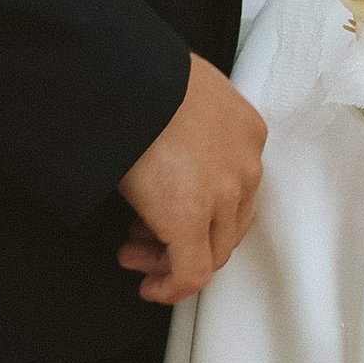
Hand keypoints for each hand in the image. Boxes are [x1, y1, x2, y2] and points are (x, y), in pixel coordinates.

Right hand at [117, 55, 264, 303]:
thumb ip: (188, 126)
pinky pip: (193, 273)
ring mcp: (223, 194)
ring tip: (135, 254)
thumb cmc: (137, 75)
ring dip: (171, 260)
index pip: (238, 190)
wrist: (118, 74)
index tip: (174, 214)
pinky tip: (150, 287)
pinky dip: (172, 288)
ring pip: (212, 252)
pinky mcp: (192, 218)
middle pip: (228, 225)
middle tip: (147, 239)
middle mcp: (245, 165)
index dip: (205, 212)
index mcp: (245, 131)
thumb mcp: (179, 94)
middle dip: (187, 239)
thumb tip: (166, 149)